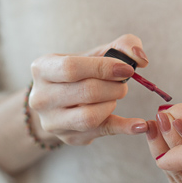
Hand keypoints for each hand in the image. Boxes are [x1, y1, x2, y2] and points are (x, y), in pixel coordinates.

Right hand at [29, 35, 148, 144]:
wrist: (62, 99)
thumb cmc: (82, 71)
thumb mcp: (95, 52)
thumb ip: (122, 45)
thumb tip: (140, 58)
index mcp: (42, 68)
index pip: (71, 68)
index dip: (103, 68)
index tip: (126, 68)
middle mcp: (41, 97)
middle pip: (86, 92)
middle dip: (113, 87)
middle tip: (122, 84)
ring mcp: (52, 121)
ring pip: (89, 117)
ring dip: (111, 104)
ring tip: (114, 97)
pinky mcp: (69, 137)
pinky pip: (101, 132)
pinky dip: (125, 128)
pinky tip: (140, 125)